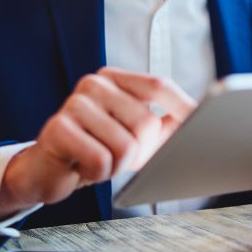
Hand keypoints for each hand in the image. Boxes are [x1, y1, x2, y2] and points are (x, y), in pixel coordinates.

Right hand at [0, 67, 195, 217]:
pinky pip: (101, 160)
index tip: (204, 124)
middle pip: (146, 121)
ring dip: (117, 165)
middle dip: (141, 152)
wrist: (48, 170)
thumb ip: (164, 124)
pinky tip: (83, 166)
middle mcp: (94, 84)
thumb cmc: (95, 149)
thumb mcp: (133, 134)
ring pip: (125, 145)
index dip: (183, 108)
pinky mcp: (58, 129)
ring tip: (100, 159)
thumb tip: (201, 121)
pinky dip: (98, 173)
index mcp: (115, 79)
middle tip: (120, 156)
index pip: (159, 85)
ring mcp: (74, 104)